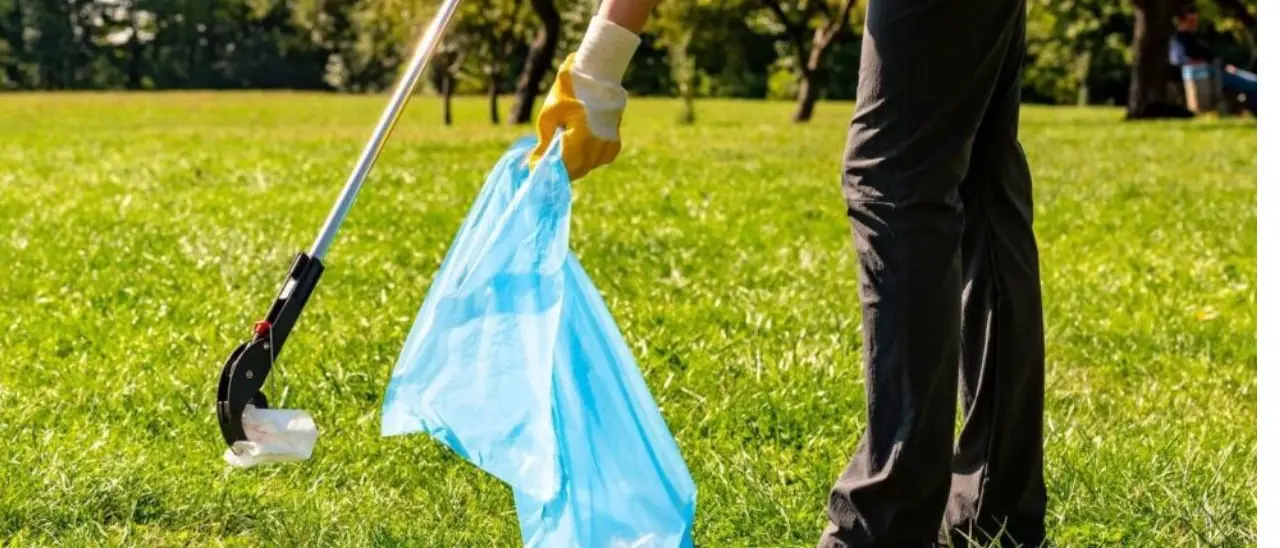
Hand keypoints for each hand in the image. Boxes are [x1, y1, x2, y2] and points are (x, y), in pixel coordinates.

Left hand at [528, 17, 639, 180]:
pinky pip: (599, 160)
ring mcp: (608, 145)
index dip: (547, 170)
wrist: (597, 75)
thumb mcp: (549, 114)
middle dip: (559, 169)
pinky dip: (588, 160)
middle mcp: (598, 145)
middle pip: (576, 171)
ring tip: (560, 153)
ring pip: (587, 167)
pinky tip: (580, 149)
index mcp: (582, 137)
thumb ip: (545, 141)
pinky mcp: (614, 143)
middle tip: (544, 160)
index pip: (563, 167)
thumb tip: (536, 162)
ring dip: (573, 165)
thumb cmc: (569, 91)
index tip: (534, 166)